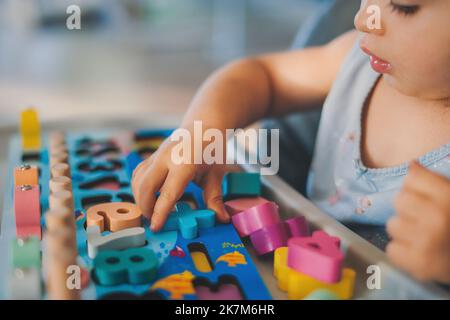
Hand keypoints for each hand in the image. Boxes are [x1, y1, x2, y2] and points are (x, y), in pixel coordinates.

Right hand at [131, 133, 230, 231]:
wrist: (204, 125)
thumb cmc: (212, 150)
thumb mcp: (216, 174)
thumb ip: (215, 197)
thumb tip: (222, 218)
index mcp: (185, 163)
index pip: (168, 193)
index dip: (160, 213)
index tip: (156, 228)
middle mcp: (167, 158)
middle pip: (145, 187)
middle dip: (145, 207)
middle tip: (153, 219)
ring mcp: (157, 154)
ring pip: (137, 180)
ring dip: (139, 198)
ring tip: (151, 210)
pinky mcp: (152, 155)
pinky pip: (138, 173)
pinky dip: (138, 187)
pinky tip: (147, 197)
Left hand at [386, 161, 449, 283]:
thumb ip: (434, 181)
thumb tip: (411, 165)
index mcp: (449, 197)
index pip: (410, 179)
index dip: (416, 188)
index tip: (427, 198)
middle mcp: (436, 217)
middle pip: (399, 200)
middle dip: (409, 209)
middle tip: (426, 220)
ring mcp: (425, 242)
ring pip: (392, 225)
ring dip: (404, 231)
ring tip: (423, 237)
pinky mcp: (418, 264)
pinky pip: (392, 249)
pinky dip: (403, 252)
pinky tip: (419, 252)